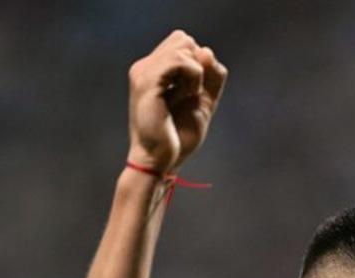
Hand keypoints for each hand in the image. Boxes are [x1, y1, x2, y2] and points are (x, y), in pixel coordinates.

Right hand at [126, 30, 227, 173]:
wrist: (160, 161)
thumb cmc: (178, 137)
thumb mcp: (203, 102)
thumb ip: (211, 77)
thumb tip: (206, 50)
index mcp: (153, 70)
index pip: (183, 42)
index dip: (199, 64)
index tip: (193, 92)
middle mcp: (145, 66)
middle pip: (185, 39)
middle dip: (198, 66)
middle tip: (188, 94)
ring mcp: (144, 71)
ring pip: (185, 46)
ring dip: (196, 74)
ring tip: (185, 97)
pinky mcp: (148, 81)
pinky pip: (182, 61)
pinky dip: (193, 79)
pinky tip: (185, 97)